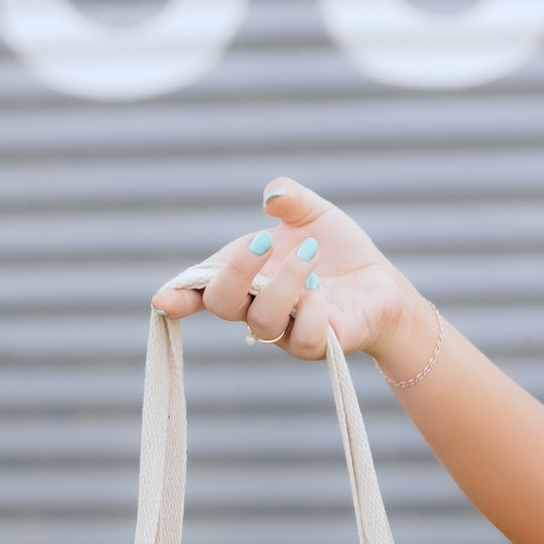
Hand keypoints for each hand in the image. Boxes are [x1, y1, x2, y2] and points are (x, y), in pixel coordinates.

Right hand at [152, 176, 436, 373]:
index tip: (163, 300)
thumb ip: (290, 198)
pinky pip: (301, 338)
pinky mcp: (316, 347)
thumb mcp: (312, 213)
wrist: (381, 286)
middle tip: (264, 239)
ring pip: (262, 321)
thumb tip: (271, 197)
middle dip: (237, 271)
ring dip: (283, 283)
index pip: (201, 289)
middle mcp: (256, 307)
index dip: (179, 295)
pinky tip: (322, 290)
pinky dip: (309, 310)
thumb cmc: (338, 252)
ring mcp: (284, 332)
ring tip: (310, 253)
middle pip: (223, 303)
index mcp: (244, 276)